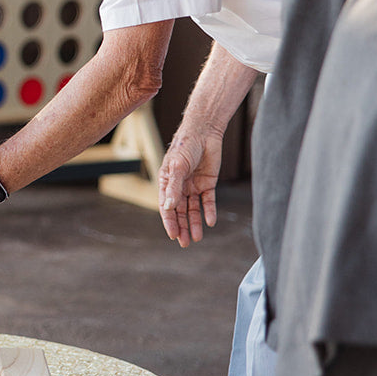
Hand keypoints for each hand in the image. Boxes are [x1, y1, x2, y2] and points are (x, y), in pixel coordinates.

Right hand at [157, 128, 222, 246]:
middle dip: (182, 227)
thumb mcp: (177, 167)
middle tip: (184, 243)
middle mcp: (179, 187)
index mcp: (167, 183)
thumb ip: (174, 187)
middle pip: (180, 212)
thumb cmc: (185, 146)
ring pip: (193, 209)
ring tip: (197, 238)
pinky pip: (208, 201)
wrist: (204, 132)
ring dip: (194, 223)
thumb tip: (170, 207)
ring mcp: (193, 186)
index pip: (166, 207)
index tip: (173, 235)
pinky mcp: (207, 184)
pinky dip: (209, 211)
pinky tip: (210, 222)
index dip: (169, 221)